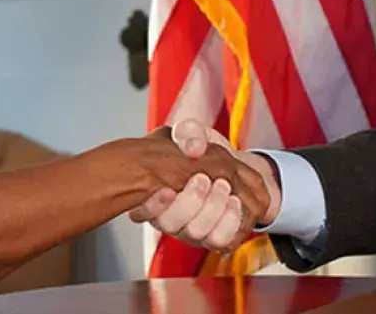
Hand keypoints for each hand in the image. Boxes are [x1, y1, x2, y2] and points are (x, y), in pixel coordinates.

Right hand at [129, 119, 280, 250]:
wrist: (231, 167)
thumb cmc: (201, 153)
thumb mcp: (192, 134)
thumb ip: (188, 133)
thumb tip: (194, 147)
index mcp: (153, 193)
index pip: (140, 210)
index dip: (151, 205)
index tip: (168, 190)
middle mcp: (168, 218)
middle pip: (170, 224)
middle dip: (190, 201)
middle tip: (204, 178)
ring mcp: (190, 232)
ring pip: (196, 233)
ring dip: (212, 209)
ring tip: (224, 186)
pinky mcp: (214, 239)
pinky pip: (220, 241)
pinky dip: (230, 221)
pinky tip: (234, 201)